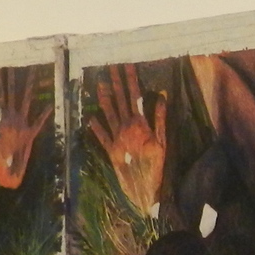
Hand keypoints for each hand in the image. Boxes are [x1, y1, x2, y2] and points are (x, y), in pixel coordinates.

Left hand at [0, 67, 51, 189]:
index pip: (2, 97)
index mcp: (3, 119)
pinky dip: (44, 114)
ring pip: (28, 103)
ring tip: (35, 76)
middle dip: (16, 80)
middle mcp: (13, 119)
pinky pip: (39, 122)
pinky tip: (50, 104)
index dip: (0, 84)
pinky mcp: (30, 134)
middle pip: (16, 94)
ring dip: (31, 90)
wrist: (7, 174)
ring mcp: (22, 125)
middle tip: (17, 63)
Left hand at [88, 63, 165, 217]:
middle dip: (115, 82)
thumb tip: (161, 96)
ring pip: (108, 113)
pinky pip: (101, 135)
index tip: (125, 65)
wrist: (144, 189)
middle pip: (119, 100)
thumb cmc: (157, 166)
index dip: (129, 79)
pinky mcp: (110, 150)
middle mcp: (125, 127)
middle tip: (109, 66)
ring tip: (100, 83)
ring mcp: (116, 138)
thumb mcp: (164, 142)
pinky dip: (96, 126)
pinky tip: (91, 117)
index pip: (133, 95)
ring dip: (104, 98)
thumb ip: (160, 118)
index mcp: (139, 123)